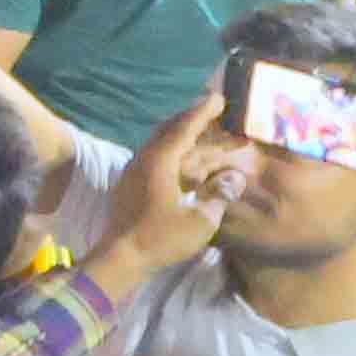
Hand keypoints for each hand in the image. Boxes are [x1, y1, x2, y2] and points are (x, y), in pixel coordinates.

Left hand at [90, 97, 246, 296]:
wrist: (121, 257)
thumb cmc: (161, 238)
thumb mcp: (200, 220)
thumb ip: (219, 196)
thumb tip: (234, 177)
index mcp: (158, 162)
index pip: (183, 128)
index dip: (202, 112)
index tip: (218, 97)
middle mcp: (144, 160)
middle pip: (171, 132)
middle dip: (195, 121)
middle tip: (217, 113)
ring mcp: (136, 172)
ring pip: (164, 146)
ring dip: (188, 140)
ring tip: (212, 137)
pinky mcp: (134, 185)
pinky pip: (159, 160)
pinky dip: (178, 156)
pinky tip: (192, 163)